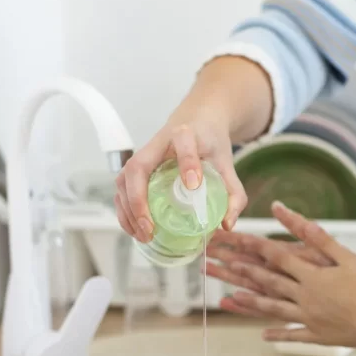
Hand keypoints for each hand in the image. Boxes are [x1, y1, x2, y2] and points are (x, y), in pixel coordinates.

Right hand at [115, 107, 247, 241]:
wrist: (197, 120)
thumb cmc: (209, 141)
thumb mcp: (227, 162)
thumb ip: (233, 192)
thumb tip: (227, 225)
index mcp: (186, 134)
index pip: (184, 142)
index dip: (187, 162)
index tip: (193, 185)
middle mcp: (158, 142)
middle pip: (138, 167)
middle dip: (139, 200)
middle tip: (151, 227)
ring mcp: (143, 154)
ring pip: (124, 180)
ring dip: (128, 210)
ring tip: (143, 235)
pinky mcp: (136, 167)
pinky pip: (122, 189)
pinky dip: (125, 211)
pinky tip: (135, 229)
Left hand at [215, 202, 355, 347]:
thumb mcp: (345, 256)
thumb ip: (317, 237)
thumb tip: (297, 217)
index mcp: (310, 275)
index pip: (277, 257)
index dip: (255, 248)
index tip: (235, 241)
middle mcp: (304, 296)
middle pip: (268, 282)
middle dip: (243, 273)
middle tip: (221, 267)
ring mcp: (308, 317)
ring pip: (273, 309)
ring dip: (251, 303)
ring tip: (231, 299)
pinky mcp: (316, 335)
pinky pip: (292, 335)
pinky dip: (278, 334)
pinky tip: (263, 335)